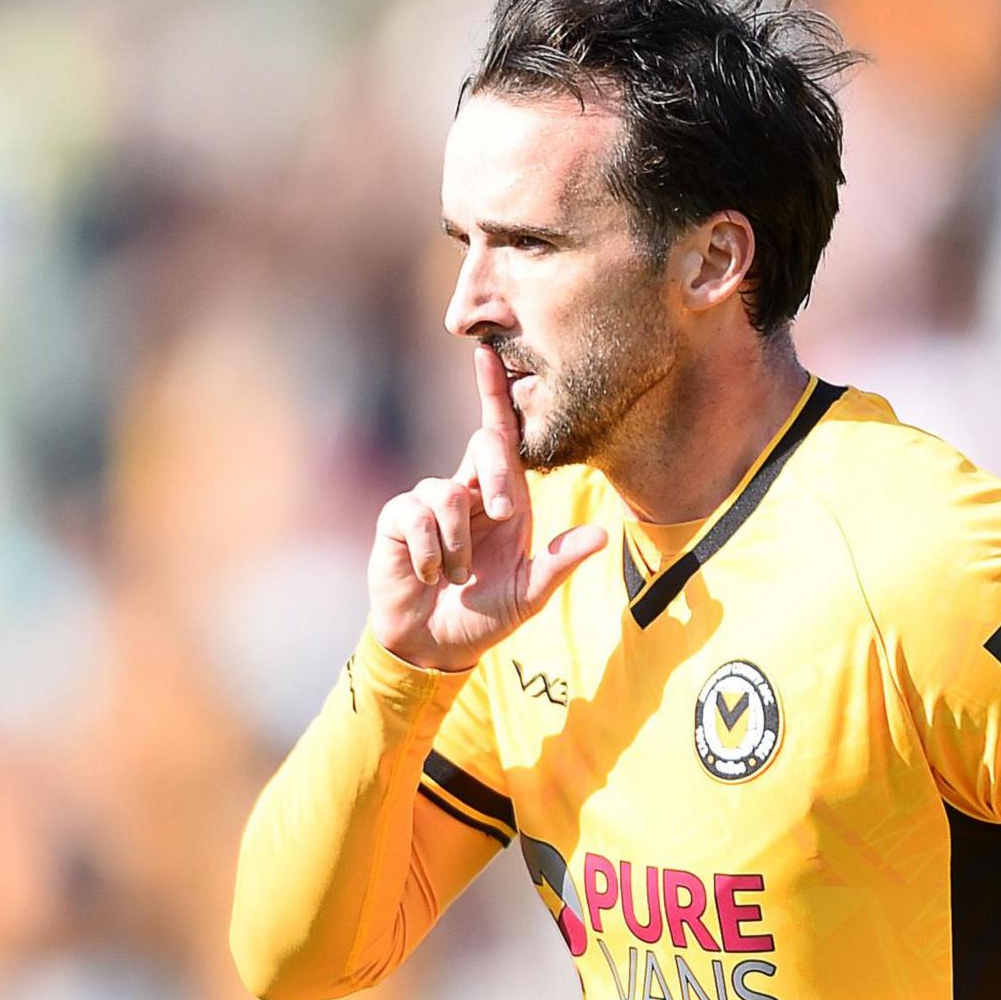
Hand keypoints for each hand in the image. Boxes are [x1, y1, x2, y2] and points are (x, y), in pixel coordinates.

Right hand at [368, 345, 603, 671]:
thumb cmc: (485, 616)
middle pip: (483, 446)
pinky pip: (417, 517)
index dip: (495, 394)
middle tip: (504, 515)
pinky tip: (431, 576)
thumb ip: (559, 564)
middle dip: (498, 477)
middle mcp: (468, 490)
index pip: (503, 436)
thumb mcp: (529, 594)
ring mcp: (429, 503)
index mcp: (505, 498)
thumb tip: (601, 537)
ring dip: (460, 546)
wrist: (434, 646)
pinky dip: (431, 554)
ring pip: (449, 493)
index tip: (488, 353)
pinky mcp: (398, 521)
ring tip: (457, 579)